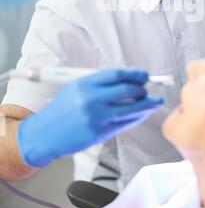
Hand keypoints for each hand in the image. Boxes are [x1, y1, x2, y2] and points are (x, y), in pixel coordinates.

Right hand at [18, 68, 162, 166]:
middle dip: (142, 89)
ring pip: (131, 108)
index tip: (144, 75)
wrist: (45, 134)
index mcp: (85, 84)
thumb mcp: (75, 88)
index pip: (116, 74)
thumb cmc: (62, 110)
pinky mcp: (100, 133)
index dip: (134, 74)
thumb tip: (125, 80)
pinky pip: (125, 123)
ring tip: (155, 101)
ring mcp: (97, 117)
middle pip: (127, 90)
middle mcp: (91, 99)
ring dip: (147, 104)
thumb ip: (98, 83)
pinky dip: (137, 117)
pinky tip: (143, 114)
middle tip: (147, 89)